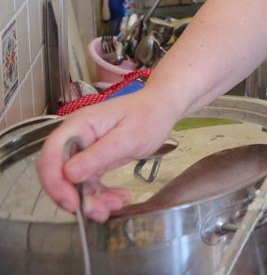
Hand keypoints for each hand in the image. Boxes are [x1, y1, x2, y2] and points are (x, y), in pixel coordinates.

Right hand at [36, 87, 181, 220]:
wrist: (162, 108)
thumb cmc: (148, 115)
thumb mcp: (128, 137)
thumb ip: (98, 155)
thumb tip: (69, 174)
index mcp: (78, 127)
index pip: (50, 157)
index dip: (55, 183)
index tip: (72, 203)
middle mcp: (75, 140)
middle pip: (60, 176)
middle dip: (77, 198)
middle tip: (100, 211)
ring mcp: (84, 152)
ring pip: (76, 185)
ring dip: (93, 201)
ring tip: (118, 203)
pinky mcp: (95, 162)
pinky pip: (90, 185)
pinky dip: (103, 196)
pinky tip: (120, 198)